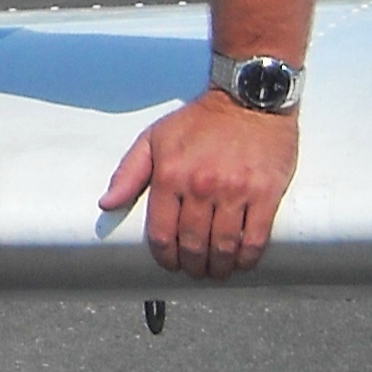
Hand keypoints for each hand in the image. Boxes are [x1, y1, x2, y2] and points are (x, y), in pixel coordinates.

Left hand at [100, 92, 298, 279]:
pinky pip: (256, 238)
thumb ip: (128, 173)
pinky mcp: (266, 194)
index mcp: (170, 174)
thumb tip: (106, 203)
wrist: (247, 100)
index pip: (161, 232)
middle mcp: (200, 186)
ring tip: (216, 270)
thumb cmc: (200, 121)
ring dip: (219, 267)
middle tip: (194, 270)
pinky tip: (242, 262)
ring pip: (224, 246)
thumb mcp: (154, 139)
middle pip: (193, 244)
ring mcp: (235, 192)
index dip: (164, 255)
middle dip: (191, 265)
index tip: (168, 263)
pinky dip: (248, 258)